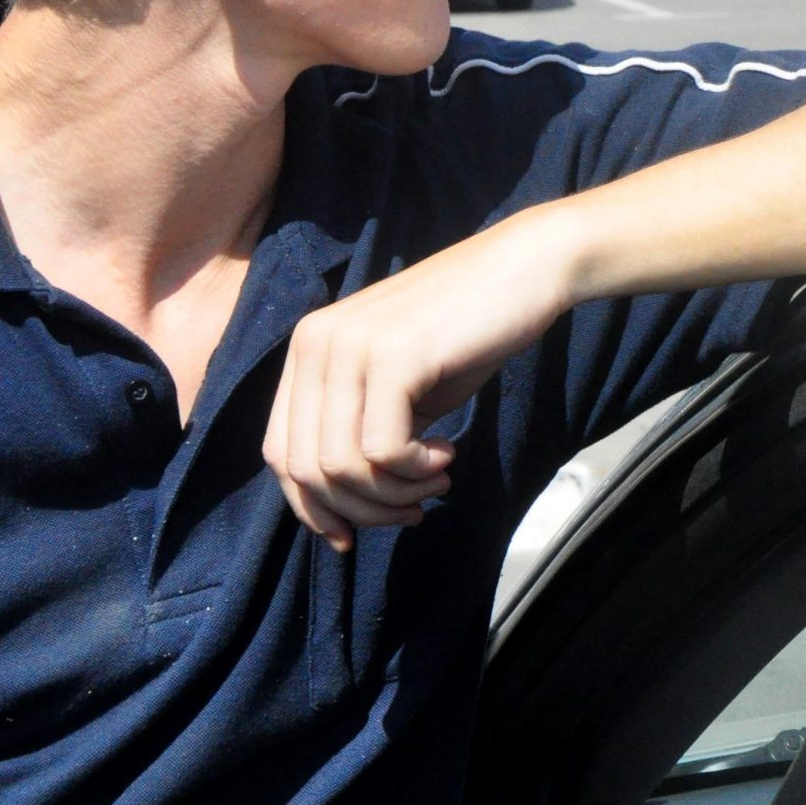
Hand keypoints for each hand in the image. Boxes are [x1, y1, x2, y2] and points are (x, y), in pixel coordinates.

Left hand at [262, 204, 576, 550]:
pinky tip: (447, 454)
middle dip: (360, 510)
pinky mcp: (392, 356)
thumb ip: (362, 430)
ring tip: (436, 482)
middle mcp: (314, 343)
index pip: (278, 451)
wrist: (526, 269)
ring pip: (340, 466)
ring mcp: (349, 345)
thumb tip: (342, 508)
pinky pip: (383, 450)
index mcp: (308, 348)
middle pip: (305, 468)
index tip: (353, 534)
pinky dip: (416, 470)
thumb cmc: (470, 331)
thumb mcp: (400, 387)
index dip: (311, 506)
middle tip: (412, 510)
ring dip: (393, 494)